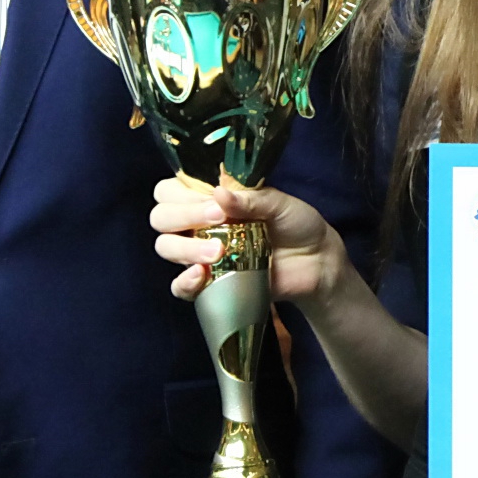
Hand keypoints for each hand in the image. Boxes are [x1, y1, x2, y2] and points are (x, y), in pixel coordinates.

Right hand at [151, 180, 342, 305]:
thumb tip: (218, 193)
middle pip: (161, 217)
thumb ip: (251, 199)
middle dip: (182, 216)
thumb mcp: (280, 204)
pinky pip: (180, 287)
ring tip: (217, 251)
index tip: (213, 200)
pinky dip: (184, 281)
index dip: (181, 193)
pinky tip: (201, 274)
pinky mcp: (209, 282)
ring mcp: (200, 253)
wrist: (317, 261)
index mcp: (210, 198)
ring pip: (166, 247)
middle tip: (217, 219)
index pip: (169, 190)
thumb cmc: (297, 224)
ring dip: (184, 247)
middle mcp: (198, 224)